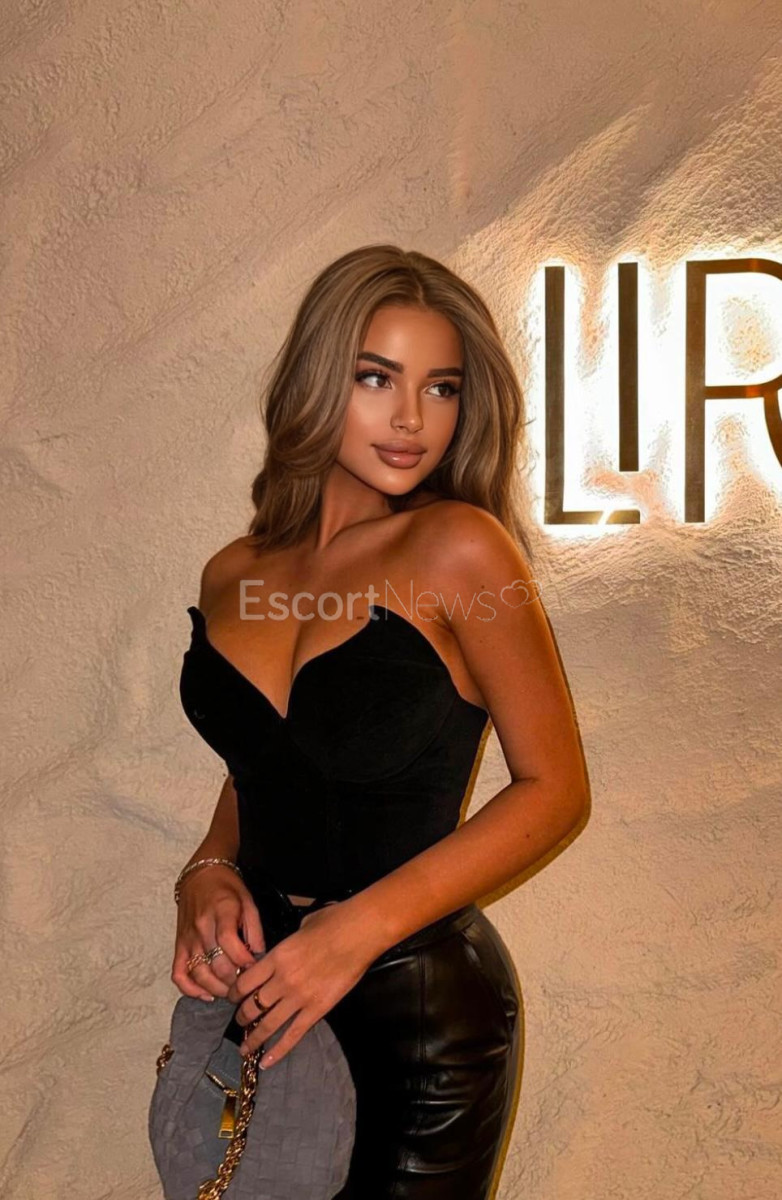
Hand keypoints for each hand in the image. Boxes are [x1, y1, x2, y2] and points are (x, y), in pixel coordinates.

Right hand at [171, 865, 265, 1000]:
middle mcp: (201, 927)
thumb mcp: (248, 901)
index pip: (228, 942)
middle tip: (246, 984)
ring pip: (198, 973)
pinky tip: (207, 994)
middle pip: (215, 963)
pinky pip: (179, 973)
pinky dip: (190, 989)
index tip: (254, 969)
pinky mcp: (179, 945)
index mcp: (221, 912)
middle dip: (233, 979)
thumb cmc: (227, 888)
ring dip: (216, 988)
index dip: (242, 960)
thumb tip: (259, 955)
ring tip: (231, 991)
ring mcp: (188, 938)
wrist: (200, 876)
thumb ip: (255, 929)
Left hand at [226, 901, 374, 1069]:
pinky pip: (293, 1035)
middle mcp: (282, 980)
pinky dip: (278, 1051)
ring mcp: (299, 997)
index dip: (233, 992)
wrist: (360, 932)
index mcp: (276, 957)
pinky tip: (266, 1062)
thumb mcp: (302, 925)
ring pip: (268, 1024)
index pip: (244, 982)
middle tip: (239, 1021)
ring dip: (254, 1038)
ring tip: (246, 1047)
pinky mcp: (317, 1009)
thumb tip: (290, 945)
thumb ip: (289, 942)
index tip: (231, 997)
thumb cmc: (334, 921)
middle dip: (242, 1016)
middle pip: (252, 1005)